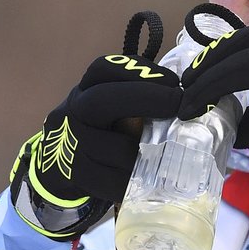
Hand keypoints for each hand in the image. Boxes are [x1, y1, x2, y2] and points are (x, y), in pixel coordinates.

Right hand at [10, 52, 181, 238]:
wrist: (59, 161)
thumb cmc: (101, 127)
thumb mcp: (112, 103)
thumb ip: (140, 94)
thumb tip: (189, 95)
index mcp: (87, 88)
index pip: (104, 69)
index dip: (139, 71)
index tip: (174, 81)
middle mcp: (75, 110)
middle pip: (102, 100)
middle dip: (145, 99)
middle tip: (178, 105)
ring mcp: (71, 143)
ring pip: (109, 147)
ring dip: (143, 151)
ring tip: (167, 153)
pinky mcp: (74, 174)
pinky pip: (107, 180)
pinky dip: (131, 180)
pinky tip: (148, 178)